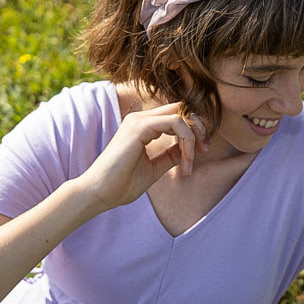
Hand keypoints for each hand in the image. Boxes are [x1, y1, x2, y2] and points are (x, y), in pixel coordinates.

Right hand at [80, 102, 206, 208]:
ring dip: (193, 138)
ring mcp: (139, 121)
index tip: (199, 154)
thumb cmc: (121, 184)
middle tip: (204, 150)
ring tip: (190, 162)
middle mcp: (140, 119)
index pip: (175, 115)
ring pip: (181, 115)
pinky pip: (176, 123)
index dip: (193, 130)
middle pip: (181, 109)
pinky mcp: (140, 127)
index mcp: (142, 127)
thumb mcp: (155, 168)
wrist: (99, 194)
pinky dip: (186, 141)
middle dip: (198, 128)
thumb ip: (170, 155)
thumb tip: (188, 149)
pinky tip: (185, 162)